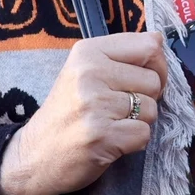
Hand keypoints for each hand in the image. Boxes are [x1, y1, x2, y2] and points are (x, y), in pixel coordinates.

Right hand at [0, 32, 167, 194]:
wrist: (35, 155)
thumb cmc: (67, 113)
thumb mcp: (85, 72)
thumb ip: (121, 55)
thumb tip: (159, 39)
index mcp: (88, 52)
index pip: (149, 45)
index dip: (156, 66)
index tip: (139, 81)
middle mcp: (90, 73)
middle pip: (154, 80)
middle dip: (146, 98)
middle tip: (118, 109)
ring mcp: (95, 104)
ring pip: (151, 109)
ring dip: (138, 122)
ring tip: (111, 124)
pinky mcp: (102, 135)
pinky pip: (143, 134)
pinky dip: (133, 143)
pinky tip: (111, 141)